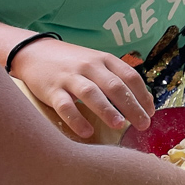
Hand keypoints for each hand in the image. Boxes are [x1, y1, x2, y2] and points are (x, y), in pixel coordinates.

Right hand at [11, 38, 154, 137]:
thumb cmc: (72, 62)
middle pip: (115, 86)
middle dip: (132, 106)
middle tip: (143, 124)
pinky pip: (65, 106)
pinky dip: (76, 119)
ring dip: (106, 110)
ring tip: (119, 125)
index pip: (130, 76)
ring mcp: (70, 77)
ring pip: (91, 93)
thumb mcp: (96, 63)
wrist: (33, 52)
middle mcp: (89, 66)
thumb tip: (143, 101)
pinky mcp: (51, 89)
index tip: (150, 113)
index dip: (143, 95)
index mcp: (104, 60)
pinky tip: (86, 132)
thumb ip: (116, 78)